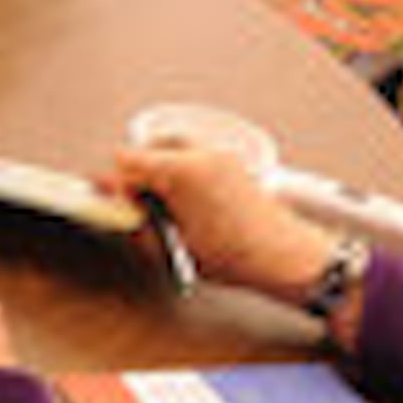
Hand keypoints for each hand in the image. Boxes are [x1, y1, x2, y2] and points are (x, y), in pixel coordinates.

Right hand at [109, 144, 330, 300]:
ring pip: (172, 149)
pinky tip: (192, 203)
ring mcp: (219, 155)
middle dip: (142, 174)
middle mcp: (199, 155)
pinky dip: (185, 172)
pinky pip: (196, 157)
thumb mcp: (172, 247)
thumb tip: (120, 215)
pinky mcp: (233, 163)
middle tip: (146, 205)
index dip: (120, 183)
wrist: (283, 255)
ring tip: (170, 204)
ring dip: (163, 170)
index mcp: (179, 171)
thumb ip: (137, 226)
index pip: (127, 158)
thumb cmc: (236, 254)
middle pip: (149, 147)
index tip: (125, 203)